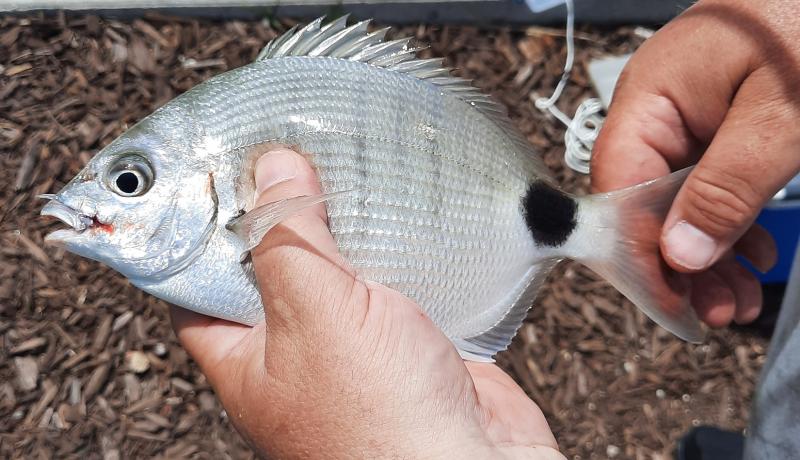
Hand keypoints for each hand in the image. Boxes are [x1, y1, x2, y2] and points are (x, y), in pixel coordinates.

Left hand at [171, 148, 562, 458]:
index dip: (200, 229)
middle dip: (282, 213)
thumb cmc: (379, 422)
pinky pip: (389, 279)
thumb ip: (284, 240)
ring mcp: (352, 344)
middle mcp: (294, 352)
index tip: (213, 173)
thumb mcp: (313, 315)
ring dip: (343, 226)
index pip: (199, 284)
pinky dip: (394, 246)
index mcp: (246, 358)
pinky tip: (399, 211)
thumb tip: (270, 172)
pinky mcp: (404, 337)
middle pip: (273, 267)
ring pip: (337, 270)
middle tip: (288, 155)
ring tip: (344, 168)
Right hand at [592, 0, 799, 327]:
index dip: (641, 252)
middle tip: (720, 312)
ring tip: (740, 299)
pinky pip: (703, 185)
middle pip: (643, 204)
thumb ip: (727, 187)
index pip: (619, 189)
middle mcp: (653, 111)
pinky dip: (727, 224)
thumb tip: (681, 257)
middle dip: (680, 264)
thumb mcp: (779, 116)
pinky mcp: (713, 126)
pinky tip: (753, 253)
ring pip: (675, 202)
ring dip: (707, 255)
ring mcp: (682, 118)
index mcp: (649, 99)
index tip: (677, 302)